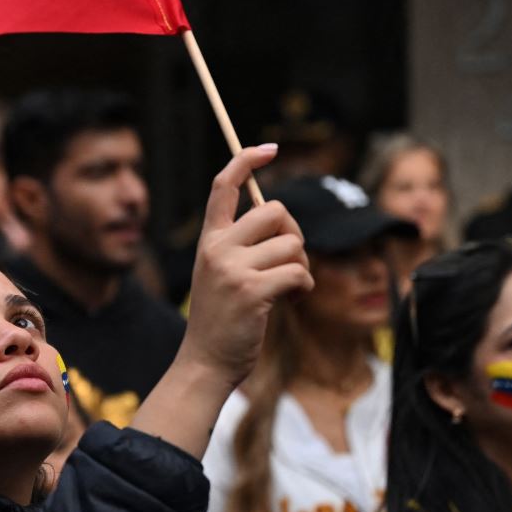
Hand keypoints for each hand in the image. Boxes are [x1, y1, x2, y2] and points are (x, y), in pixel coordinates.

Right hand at [178, 145, 312, 387]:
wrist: (206, 362)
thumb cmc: (222, 319)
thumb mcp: (221, 273)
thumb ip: (242, 245)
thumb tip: (280, 217)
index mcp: (208, 240)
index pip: (224, 185)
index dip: (247, 160)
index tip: (270, 148)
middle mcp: (217, 248)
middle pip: (274, 211)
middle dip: (294, 233)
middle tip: (291, 259)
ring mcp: (233, 269)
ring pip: (292, 244)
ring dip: (302, 266)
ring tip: (291, 286)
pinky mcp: (252, 292)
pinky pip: (298, 272)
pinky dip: (305, 286)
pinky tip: (295, 299)